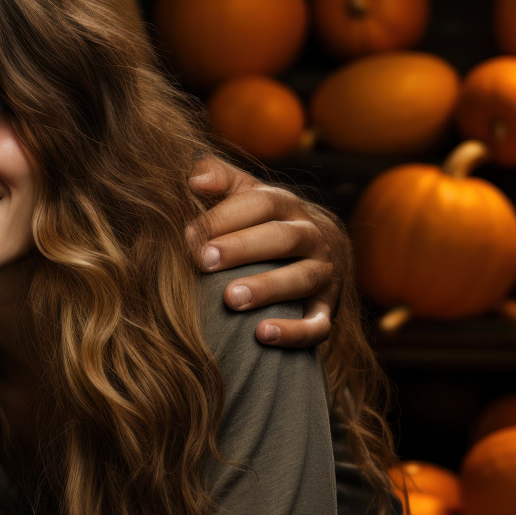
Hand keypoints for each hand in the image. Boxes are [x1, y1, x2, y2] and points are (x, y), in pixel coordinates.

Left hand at [187, 156, 345, 348]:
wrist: (318, 248)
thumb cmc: (261, 220)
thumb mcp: (244, 193)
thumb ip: (219, 179)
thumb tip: (193, 178)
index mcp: (285, 205)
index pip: (260, 203)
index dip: (225, 216)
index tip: (190, 234)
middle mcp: (309, 236)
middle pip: (282, 237)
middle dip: (242, 248)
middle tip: (205, 261)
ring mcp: (323, 273)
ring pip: (302, 278)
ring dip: (268, 288)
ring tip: (232, 300)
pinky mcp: (326, 310)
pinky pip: (318, 324)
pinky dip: (295, 332)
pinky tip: (264, 335)